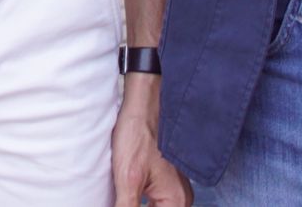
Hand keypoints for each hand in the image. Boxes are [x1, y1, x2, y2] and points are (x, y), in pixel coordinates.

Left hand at [112, 78, 189, 206]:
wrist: (144, 105)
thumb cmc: (139, 134)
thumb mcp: (127, 179)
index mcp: (175, 201)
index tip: (122, 201)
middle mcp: (181, 198)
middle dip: (134, 206)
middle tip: (120, 197)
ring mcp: (175, 188)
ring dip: (137, 204)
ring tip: (121, 194)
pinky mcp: (167, 180)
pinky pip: (155, 201)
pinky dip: (140, 202)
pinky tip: (124, 196)